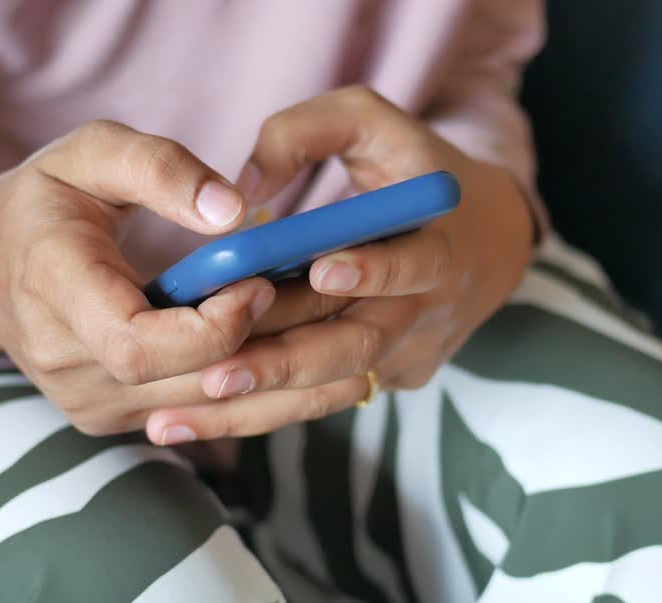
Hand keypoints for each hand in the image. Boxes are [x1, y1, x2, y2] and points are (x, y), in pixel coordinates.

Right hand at [0, 120, 278, 435]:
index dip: (213, 326)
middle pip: (184, 382)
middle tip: (316, 295)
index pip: (139, 345)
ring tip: (303, 315)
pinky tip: (269, 339)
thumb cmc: (45, 201)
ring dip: (265, 366)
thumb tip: (234, 212)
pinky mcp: (104, 419)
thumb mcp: (91, 153)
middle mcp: (62, 360)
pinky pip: (191, 414)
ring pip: (199, 407)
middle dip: (262, 343)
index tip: (259, 282)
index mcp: (52, 287)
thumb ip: (160, 168)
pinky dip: (240, 382)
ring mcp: (81, 401)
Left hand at [144, 86, 534, 443]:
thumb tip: (244, 188)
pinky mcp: (383, 381)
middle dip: (284, 363)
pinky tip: (190, 422)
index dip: (374, 271)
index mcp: (440, 244)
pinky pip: (317, 399)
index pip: (415, 264)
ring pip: (329, 389)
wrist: (485, 240)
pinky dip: (256, 411)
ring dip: (252, 406)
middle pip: (359, 348)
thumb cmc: (413, 168)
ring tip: (176, 418)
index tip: (322, 270)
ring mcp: (405, 354)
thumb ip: (307, 131)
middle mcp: (427, 310)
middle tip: (214, 373)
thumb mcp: (372, 121)